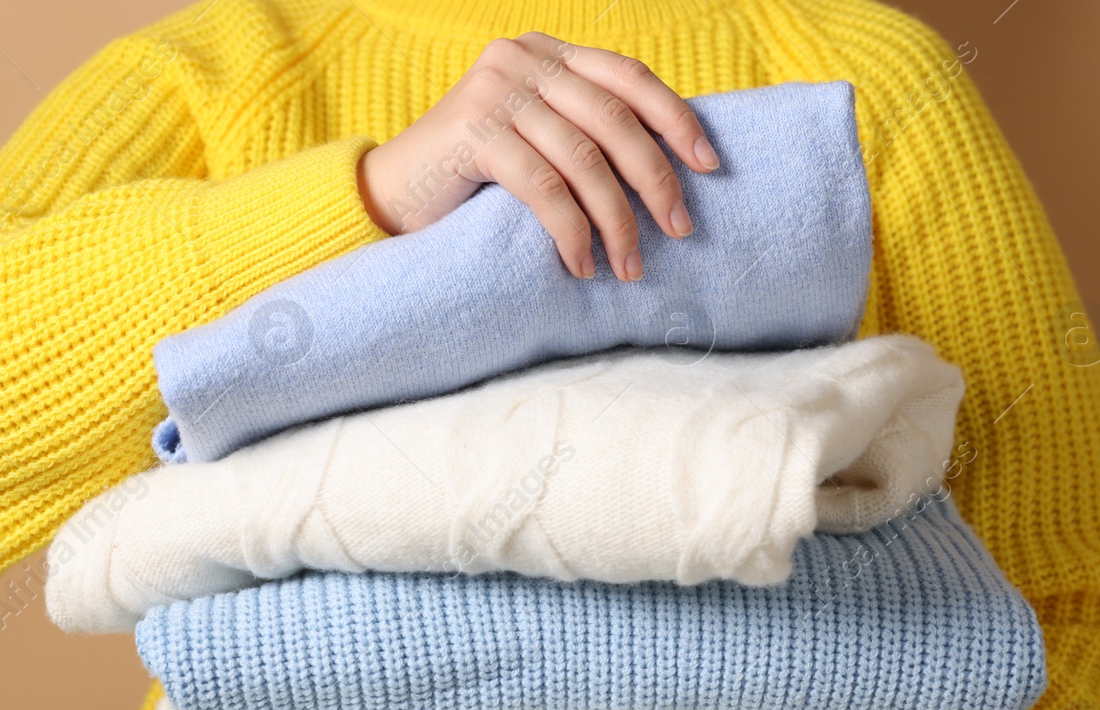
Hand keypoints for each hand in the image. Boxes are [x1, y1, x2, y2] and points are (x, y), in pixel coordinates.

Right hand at [357, 32, 719, 281]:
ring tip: (629, 266)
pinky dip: (570, 233)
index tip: (709, 165)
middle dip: (654, 180)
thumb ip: (582, 131)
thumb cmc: (473, 178)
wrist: (389, 194)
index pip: (628, 77)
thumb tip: (669, 166)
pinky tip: (580, 265)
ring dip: (615, 222)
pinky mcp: (473, 132)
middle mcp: (522, 59)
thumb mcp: (536, 138)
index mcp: (546, 53)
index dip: (675, 119)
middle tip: (680, 229)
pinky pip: (544, 189)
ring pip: (583, 160)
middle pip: (613, 119)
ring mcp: (495, 91)